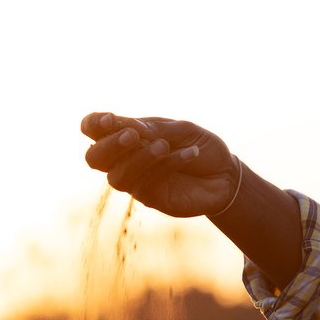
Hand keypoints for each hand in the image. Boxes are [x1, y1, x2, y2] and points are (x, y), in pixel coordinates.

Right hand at [79, 112, 239, 219]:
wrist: (226, 174)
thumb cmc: (200, 146)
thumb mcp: (181, 130)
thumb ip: (153, 129)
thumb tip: (126, 128)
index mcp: (128, 136)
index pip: (93, 130)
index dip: (93, 124)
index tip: (109, 119)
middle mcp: (126, 160)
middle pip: (95, 158)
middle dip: (109, 145)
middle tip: (132, 136)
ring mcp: (137, 182)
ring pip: (118, 176)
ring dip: (139, 158)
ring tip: (163, 145)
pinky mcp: (153, 199)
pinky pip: (147, 185)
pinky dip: (167, 165)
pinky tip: (188, 155)